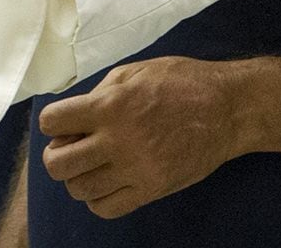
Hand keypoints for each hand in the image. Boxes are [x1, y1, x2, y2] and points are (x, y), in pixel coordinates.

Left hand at [37, 56, 241, 219]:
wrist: (228, 109)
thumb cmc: (182, 82)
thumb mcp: (135, 72)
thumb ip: (101, 93)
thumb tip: (75, 117)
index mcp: (110, 104)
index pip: (52, 122)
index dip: (54, 122)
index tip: (65, 123)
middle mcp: (117, 140)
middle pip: (57, 164)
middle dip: (57, 155)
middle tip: (73, 148)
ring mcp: (135, 169)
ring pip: (79, 189)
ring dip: (78, 178)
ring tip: (93, 165)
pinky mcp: (151, 190)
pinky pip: (106, 208)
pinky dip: (98, 199)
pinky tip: (108, 183)